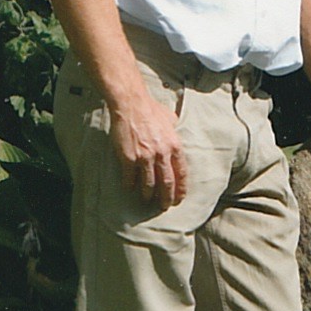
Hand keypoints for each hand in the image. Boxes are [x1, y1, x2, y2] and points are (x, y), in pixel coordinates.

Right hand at [110, 89, 187, 207]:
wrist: (131, 104)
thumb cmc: (150, 109)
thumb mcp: (170, 118)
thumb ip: (174, 127)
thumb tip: (176, 126)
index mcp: (175, 146)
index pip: (181, 173)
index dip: (180, 188)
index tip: (179, 198)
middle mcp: (162, 154)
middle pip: (167, 183)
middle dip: (166, 197)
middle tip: (165, 206)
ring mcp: (145, 157)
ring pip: (149, 183)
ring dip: (148, 195)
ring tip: (147, 200)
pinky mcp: (129, 158)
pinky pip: (130, 177)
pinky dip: (130, 185)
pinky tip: (129, 188)